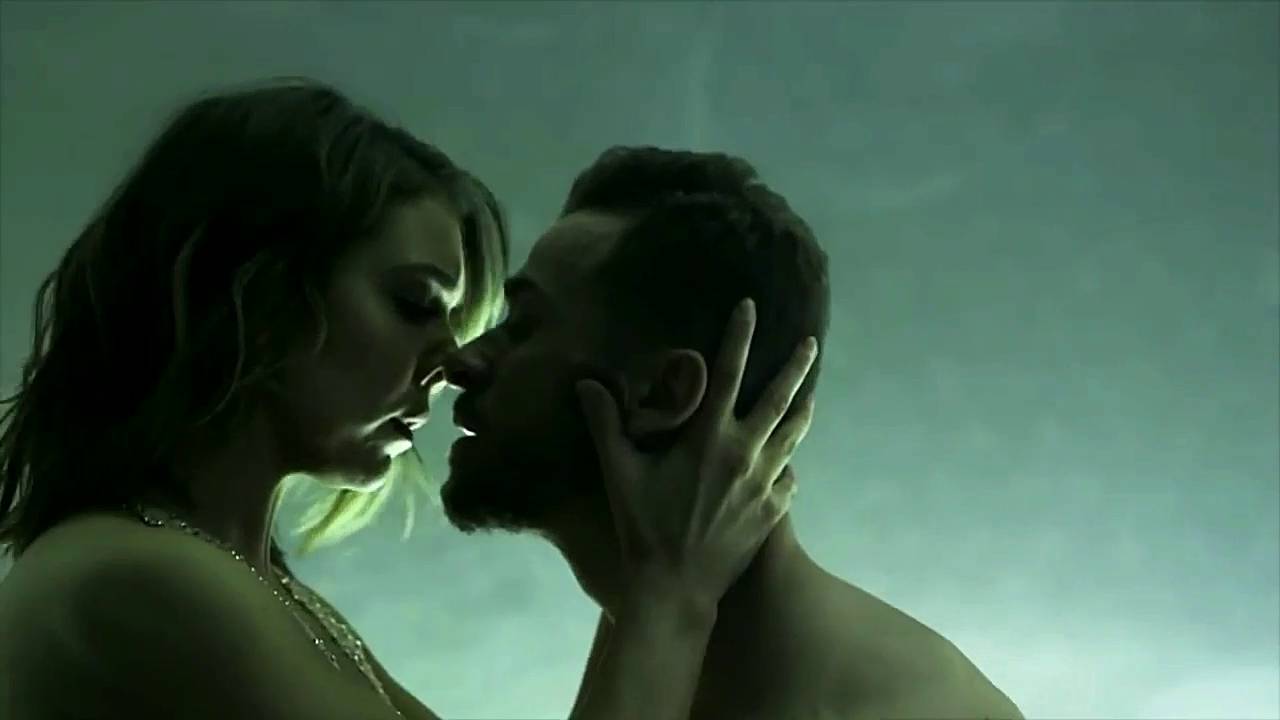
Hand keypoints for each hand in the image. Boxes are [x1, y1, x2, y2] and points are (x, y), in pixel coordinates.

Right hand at [575, 298, 818, 610]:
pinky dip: (786, 466)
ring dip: (801, 412)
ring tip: (810, 396)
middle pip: (780, 399)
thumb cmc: (643, 527)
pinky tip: (785, 465)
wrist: (676, 587)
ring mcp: (764, 484)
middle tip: (811, 344)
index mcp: (709, 436)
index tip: (750, 307)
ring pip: (792, 437)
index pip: (729, 372)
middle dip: (796, 367)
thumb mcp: (620, 472)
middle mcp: (745, 453)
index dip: (740, 336)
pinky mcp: (773, 512)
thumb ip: (606, 424)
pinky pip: (788, 479)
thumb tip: (586, 383)